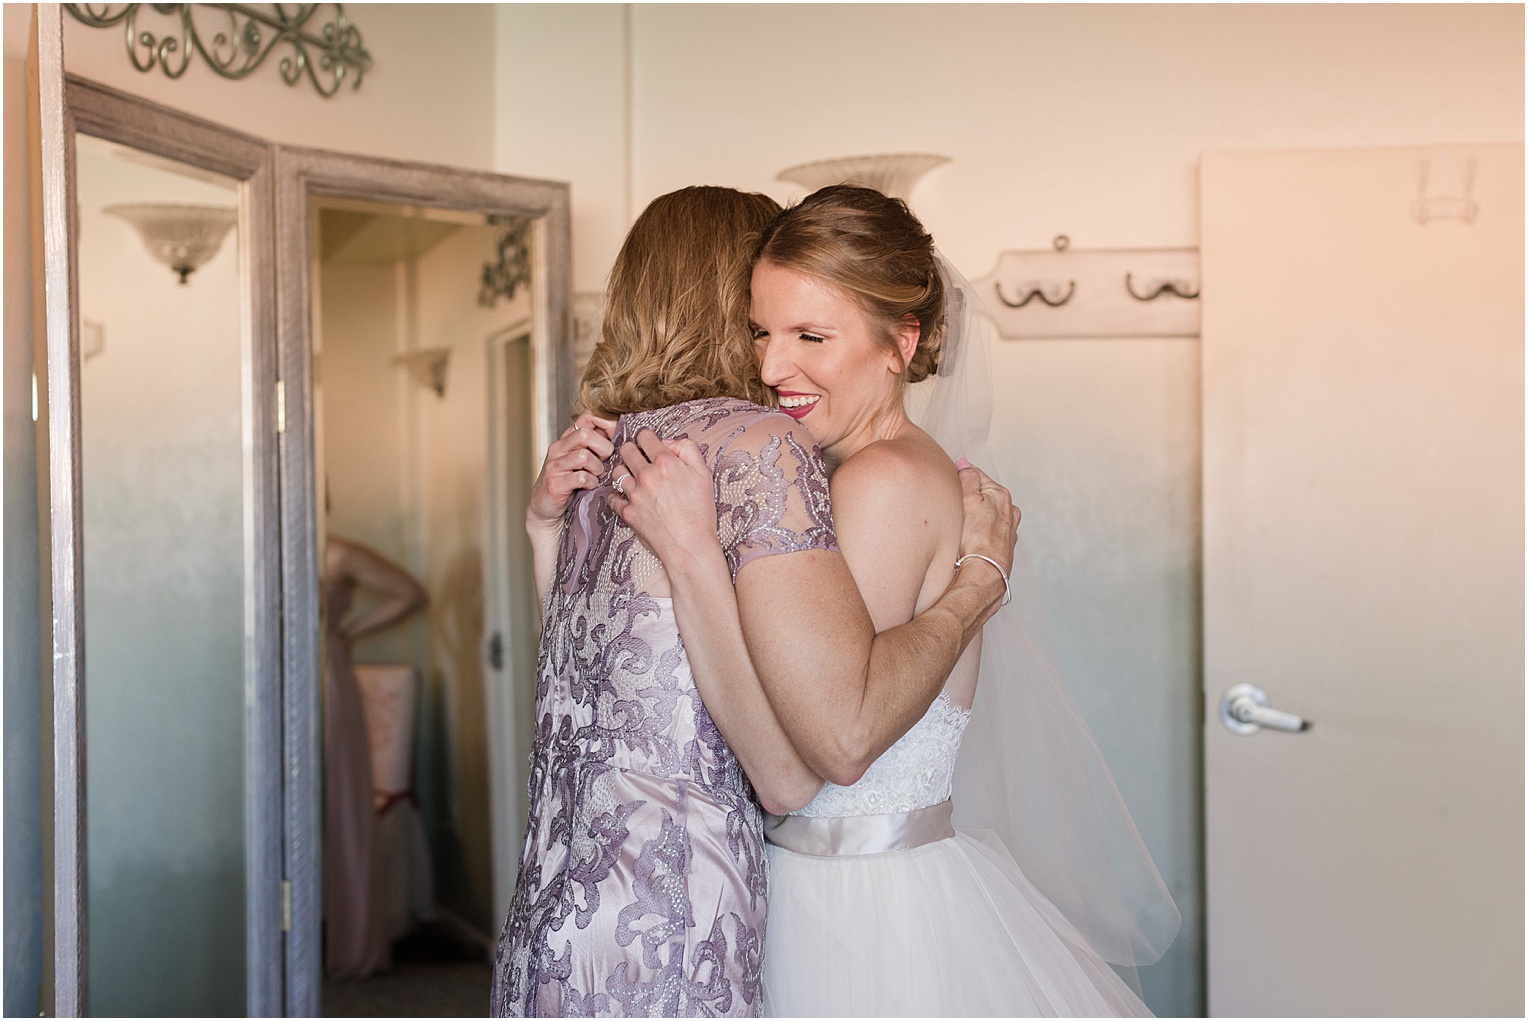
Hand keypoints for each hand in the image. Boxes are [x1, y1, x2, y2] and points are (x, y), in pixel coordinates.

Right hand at [527, 412, 617, 536]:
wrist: (544, 508)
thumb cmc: (569, 482)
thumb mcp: (582, 459)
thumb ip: (596, 445)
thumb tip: (619, 431)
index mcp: (567, 439)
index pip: (587, 416)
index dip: (606, 423)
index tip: (614, 437)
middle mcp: (558, 448)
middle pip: (586, 433)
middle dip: (603, 447)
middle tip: (605, 460)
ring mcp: (555, 466)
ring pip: (584, 456)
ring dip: (597, 468)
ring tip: (596, 475)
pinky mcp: (555, 484)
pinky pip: (581, 477)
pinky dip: (591, 482)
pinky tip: (590, 486)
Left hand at [606, 429, 720, 571]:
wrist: (690, 545)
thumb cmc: (700, 512)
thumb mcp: (704, 473)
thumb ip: (688, 449)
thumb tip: (668, 442)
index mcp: (665, 462)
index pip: (645, 436)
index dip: (648, 438)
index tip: (650, 445)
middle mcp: (646, 475)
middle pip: (626, 450)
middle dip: (633, 452)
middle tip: (640, 461)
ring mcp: (634, 494)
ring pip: (617, 472)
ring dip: (625, 473)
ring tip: (635, 481)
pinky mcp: (627, 512)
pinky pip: (612, 497)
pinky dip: (617, 496)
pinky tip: (627, 498)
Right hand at [955, 457, 1020, 574]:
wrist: (983, 574)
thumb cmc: (975, 540)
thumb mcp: (968, 501)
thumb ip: (968, 479)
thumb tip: (965, 463)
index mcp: (1001, 494)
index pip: (977, 474)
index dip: (960, 476)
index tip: (948, 482)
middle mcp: (1008, 510)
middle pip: (984, 494)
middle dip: (969, 496)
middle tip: (952, 504)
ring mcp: (1008, 529)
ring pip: (987, 513)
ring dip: (975, 514)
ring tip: (961, 523)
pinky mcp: (1003, 546)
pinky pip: (989, 530)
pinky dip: (980, 530)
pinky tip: (970, 537)